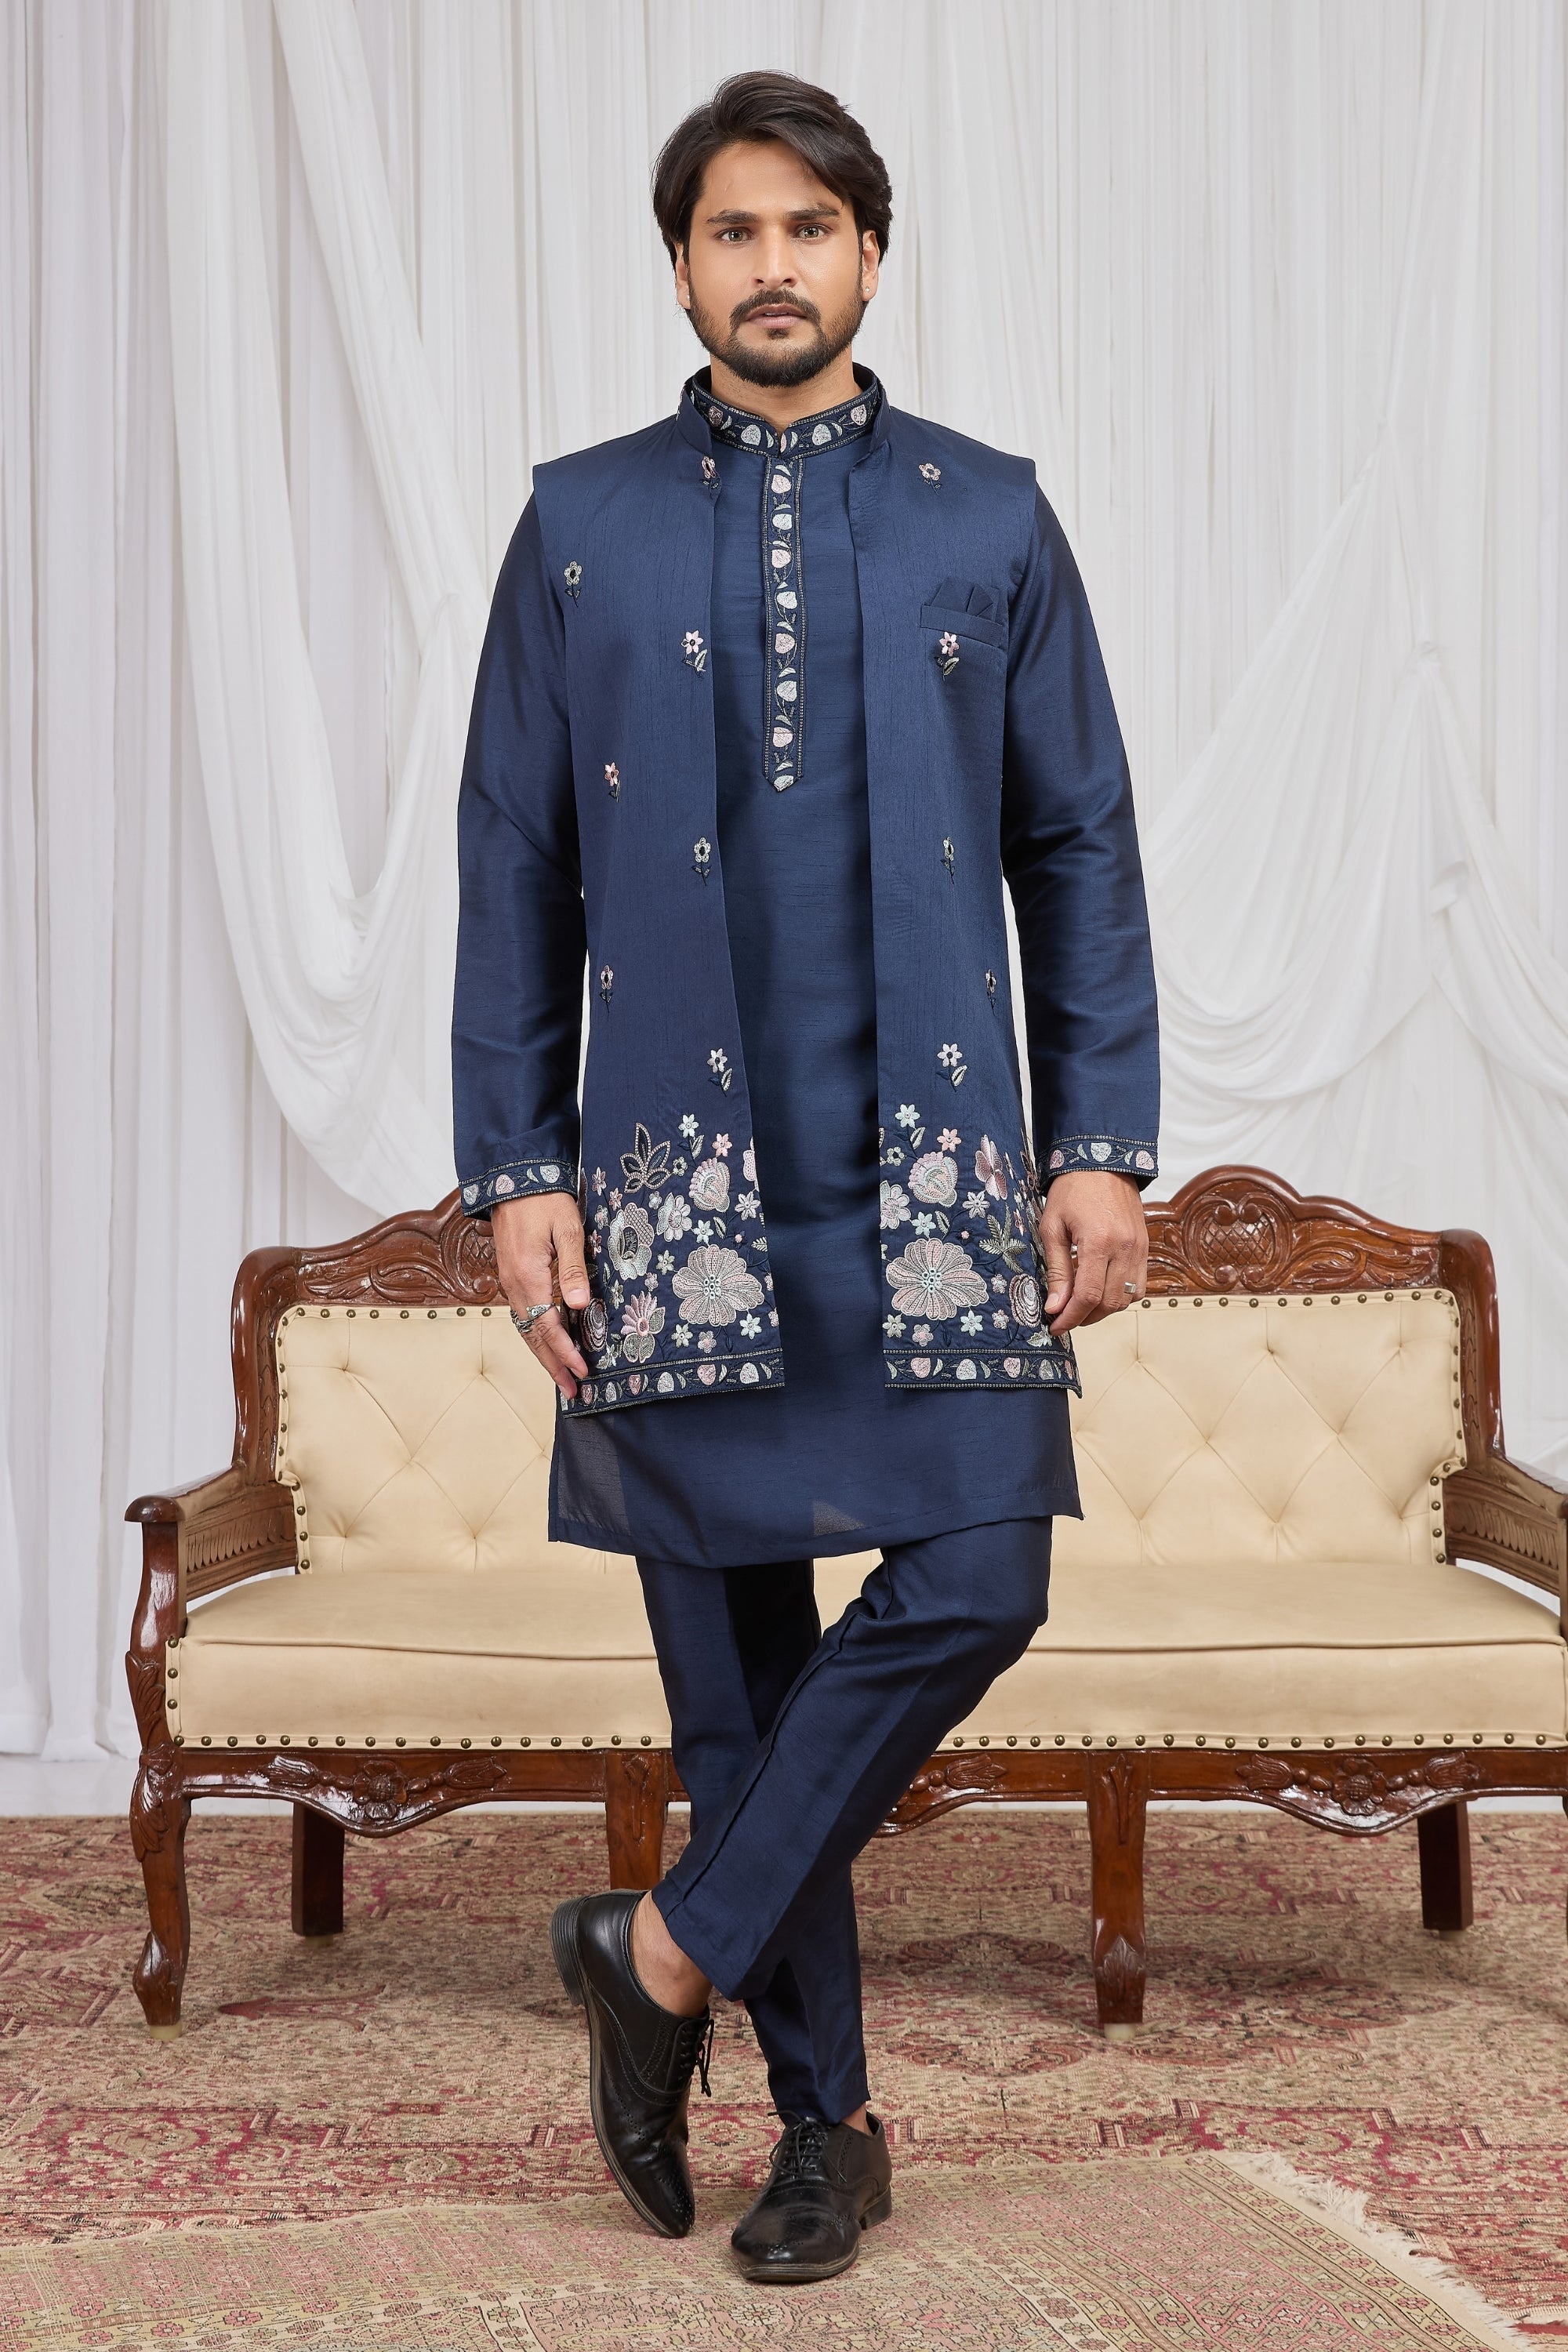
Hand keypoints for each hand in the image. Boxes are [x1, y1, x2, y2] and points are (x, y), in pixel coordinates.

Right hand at [490, 1195, 591, 1398]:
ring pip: (526, 1329)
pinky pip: (524, 1315)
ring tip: (562, 1376)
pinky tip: (550, 1343)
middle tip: (572, 1390)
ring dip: (544, 1354)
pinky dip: (537, 1336)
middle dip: (553, 1365)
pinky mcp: (512, 1276)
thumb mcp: (568, 1229)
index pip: (548, 1327)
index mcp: (528, 1276)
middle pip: (533, 1337)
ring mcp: (510, 1282)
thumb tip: (578, 1305)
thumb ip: (574, 1268)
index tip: (584, 1371)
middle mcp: (514, 1285)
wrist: (515, 1179)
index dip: (566, 1352)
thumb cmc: (545, 1201)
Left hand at [1037, 1170, 1147, 1335]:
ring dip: (1103, 1310)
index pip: (1088, 1296)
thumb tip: (1055, 1307)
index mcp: (1099, 1242)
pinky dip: (1121, 1296)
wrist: (1103, 1162)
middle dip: (1085, 1317)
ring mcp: (1139, 1249)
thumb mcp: (1052, 1227)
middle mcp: (1125, 1248)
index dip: (1070, 1318)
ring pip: (1127, 1299)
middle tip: (1064, 1317)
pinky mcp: (1145, 1247)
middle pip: (1109, 1303)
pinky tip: (1102, 1290)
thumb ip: (1057, 1270)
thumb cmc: (1072, 1190)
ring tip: (1081, 1306)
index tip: (1055, 1327)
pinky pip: (1140, 1286)